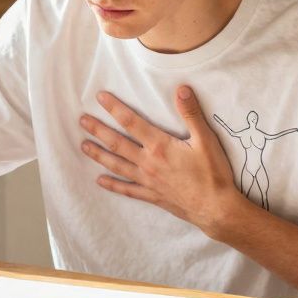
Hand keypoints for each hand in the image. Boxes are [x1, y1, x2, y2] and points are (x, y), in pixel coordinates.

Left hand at [79, 86, 244, 237]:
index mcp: (160, 146)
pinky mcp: (151, 195)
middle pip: (117, 143)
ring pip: (117, 165)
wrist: (216, 209)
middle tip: (81, 121)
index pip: (131, 122)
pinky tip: (99, 181)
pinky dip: (112, 185)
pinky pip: (127, 189)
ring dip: (98, 155)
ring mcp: (147, 181)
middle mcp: (148, 163)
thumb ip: (191, 114)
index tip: (100, 98)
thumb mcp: (206, 140)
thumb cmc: (213, 174)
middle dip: (98, 130)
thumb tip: (181, 89)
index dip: (115, 108)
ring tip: (83, 146)